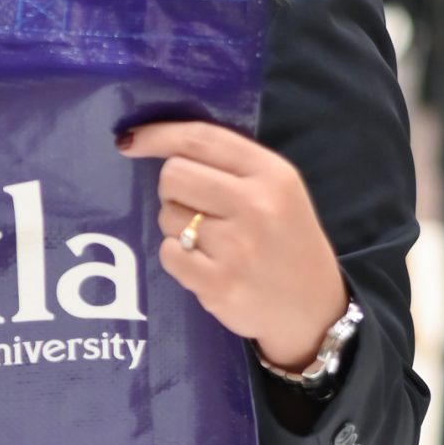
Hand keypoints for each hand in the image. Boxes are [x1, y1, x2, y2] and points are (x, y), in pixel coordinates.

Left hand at [118, 121, 346, 369]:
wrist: (313, 309)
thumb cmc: (287, 242)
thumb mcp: (279, 191)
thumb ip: (231, 166)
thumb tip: (161, 145)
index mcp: (272, 174)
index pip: (201, 139)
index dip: (158, 135)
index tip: (130, 140)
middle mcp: (256, 205)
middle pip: (173, 175)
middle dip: (173, 189)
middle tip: (195, 208)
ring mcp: (237, 247)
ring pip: (168, 215)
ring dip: (178, 227)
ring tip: (212, 242)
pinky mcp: (218, 284)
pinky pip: (168, 253)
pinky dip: (178, 258)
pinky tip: (205, 265)